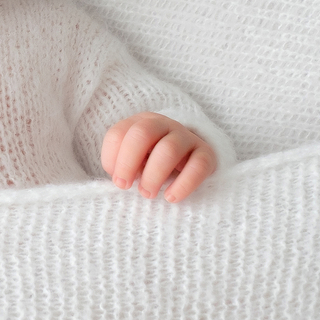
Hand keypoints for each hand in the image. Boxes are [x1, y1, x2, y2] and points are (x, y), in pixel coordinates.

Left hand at [100, 113, 216, 202]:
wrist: (191, 159)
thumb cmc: (153, 161)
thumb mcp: (134, 160)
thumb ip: (121, 163)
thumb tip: (119, 177)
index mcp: (140, 123)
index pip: (118, 133)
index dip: (113, 158)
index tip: (117, 180)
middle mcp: (163, 124)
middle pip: (142, 134)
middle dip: (129, 162)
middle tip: (126, 186)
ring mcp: (186, 136)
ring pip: (169, 149)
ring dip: (153, 175)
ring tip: (148, 193)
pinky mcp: (206, 153)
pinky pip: (198, 166)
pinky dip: (183, 184)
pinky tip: (171, 197)